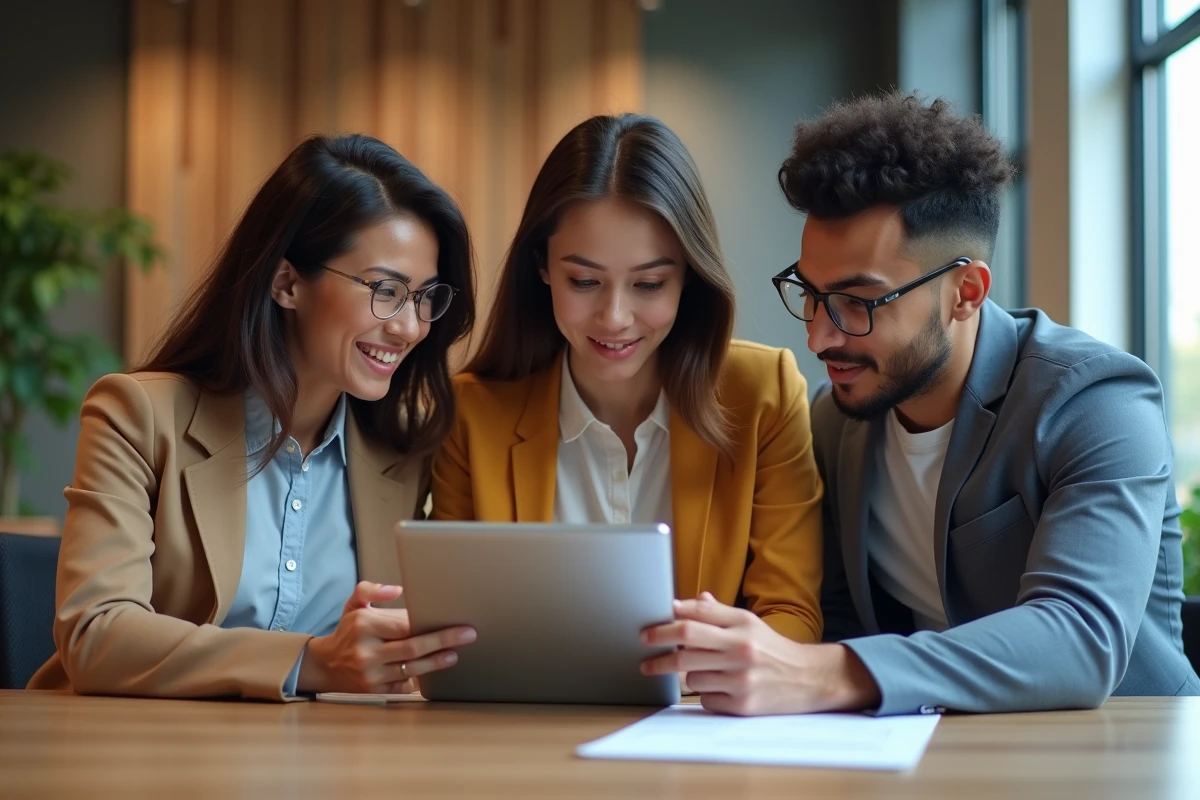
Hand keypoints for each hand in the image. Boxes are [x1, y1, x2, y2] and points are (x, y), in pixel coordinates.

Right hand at [296, 581, 475, 693]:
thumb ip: (370, 590)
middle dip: (443, 641)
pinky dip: (420, 679)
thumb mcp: (354, 605)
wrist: (324, 666)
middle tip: (467, 635)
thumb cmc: (347, 631)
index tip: (452, 620)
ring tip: (454, 654)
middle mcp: (367, 652)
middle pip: (413, 648)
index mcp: (364, 625)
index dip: (428, 624)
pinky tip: (434, 672)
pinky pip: (404, 685)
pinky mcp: (375, 691)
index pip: (404, 625)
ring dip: (437, 662)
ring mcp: (371, 674)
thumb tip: (397, 590)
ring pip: (412, 668)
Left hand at [640, 592, 879, 715]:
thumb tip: (681, 605)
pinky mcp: (743, 705)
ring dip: (689, 675)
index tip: (647, 631)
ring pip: (692, 677)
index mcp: (742, 625)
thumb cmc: (772, 649)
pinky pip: (705, 700)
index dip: (666, 622)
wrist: (810, 679)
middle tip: (645, 655)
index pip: (695, 617)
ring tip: (708, 673)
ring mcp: (742, 679)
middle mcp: (741, 650)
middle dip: (659, 651)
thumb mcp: (748, 623)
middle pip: (686, 646)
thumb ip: (715, 613)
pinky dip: (706, 695)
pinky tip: (722, 690)